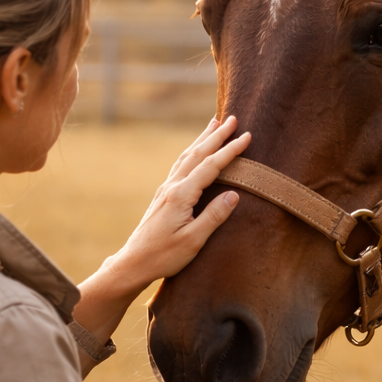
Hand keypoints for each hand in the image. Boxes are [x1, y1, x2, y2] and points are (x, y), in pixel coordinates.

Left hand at [114, 115, 249, 289]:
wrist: (134, 262)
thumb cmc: (164, 255)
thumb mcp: (193, 240)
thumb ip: (214, 216)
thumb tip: (234, 194)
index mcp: (181, 195)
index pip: (211, 166)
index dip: (230, 150)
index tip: (247, 137)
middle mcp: (172, 187)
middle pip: (198, 154)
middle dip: (217, 135)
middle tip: (233, 119)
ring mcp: (166, 189)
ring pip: (187, 157)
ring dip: (203, 139)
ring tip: (214, 124)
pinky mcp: (164, 195)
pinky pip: (181, 165)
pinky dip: (193, 152)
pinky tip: (196, 151)